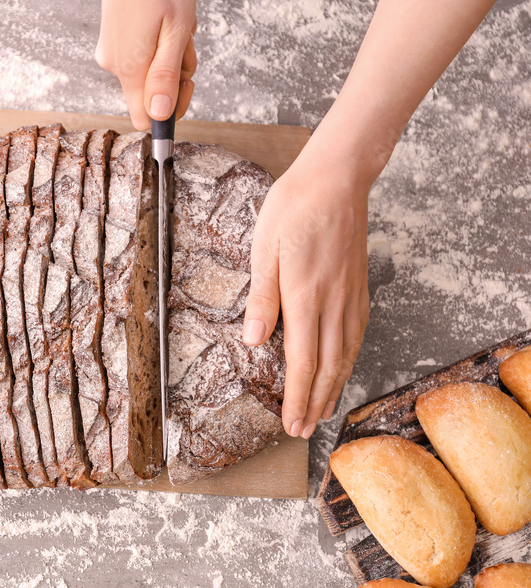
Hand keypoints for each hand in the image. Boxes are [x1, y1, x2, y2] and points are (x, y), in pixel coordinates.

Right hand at [92, 0, 196, 130]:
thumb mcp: (175, 32)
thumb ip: (167, 77)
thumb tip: (160, 116)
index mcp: (130, 68)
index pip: (145, 118)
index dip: (169, 112)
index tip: (186, 85)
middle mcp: (114, 65)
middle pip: (150, 94)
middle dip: (175, 76)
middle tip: (184, 42)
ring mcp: (112, 50)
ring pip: (148, 71)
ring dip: (169, 54)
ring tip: (175, 22)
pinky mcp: (113, 38)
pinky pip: (141, 54)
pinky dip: (157, 43)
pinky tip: (163, 18)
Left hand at [242, 137, 370, 439]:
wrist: (336, 179)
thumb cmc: (293, 208)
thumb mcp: (264, 248)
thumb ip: (261, 296)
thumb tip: (253, 341)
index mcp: (305, 296)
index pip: (301, 360)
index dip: (296, 397)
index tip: (292, 424)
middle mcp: (332, 303)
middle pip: (326, 366)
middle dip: (314, 403)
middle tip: (303, 432)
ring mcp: (350, 296)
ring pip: (345, 354)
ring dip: (333, 387)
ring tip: (322, 412)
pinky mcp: (358, 287)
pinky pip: (356, 334)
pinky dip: (349, 361)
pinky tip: (343, 368)